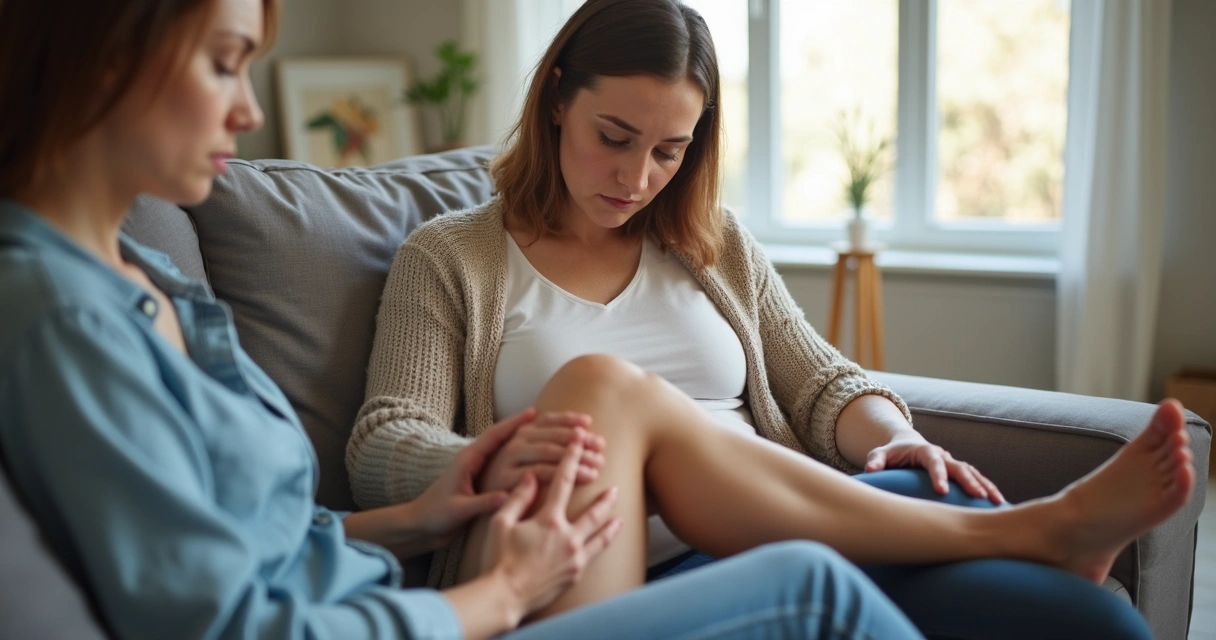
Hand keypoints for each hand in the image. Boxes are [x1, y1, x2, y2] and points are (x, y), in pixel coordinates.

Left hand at [404, 408, 549, 551]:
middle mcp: (476, 459)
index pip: (494, 436)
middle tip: (549, 422)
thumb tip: (507, 497)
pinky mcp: (485, 480)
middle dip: (531, 429)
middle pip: (507, 438)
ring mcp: (481, 468)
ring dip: (531, 440)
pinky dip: (527, 456)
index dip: (514, 423)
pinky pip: (510, 462)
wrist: (422, 526)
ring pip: (511, 448)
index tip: (534, 411)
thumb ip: (481, 502)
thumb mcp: (458, 510)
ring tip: (552, 433)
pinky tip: (543, 456)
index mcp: (468, 460)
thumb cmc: (435, 517)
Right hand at [478, 410, 605, 493]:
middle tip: (600, 449)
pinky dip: (562, 475)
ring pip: (549, 454)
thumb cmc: (507, 478)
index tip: (589, 422)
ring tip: (597, 469)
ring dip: (576, 460)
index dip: (569, 419)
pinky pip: (540, 474)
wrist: (470, 499)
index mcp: (520, 432)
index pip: (547, 420)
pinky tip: (582, 479)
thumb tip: (580, 428)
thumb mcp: (522, 455)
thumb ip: (544, 441)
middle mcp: (514, 442)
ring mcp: (509, 460)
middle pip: (553, 437)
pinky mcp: (506, 479)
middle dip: (579, 442)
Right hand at [480, 433, 621, 618]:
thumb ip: (517, 498)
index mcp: (548, 520)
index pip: (563, 481)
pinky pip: (596, 554)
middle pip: (593, 511)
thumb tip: (529, 476)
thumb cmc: (499, 560)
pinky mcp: (576, 573)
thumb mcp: (501, 524)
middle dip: (604, 496)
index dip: (572, 458)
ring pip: (601, 535)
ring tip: (620, 515)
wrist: (505, 597)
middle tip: (615, 485)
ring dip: (611, 522)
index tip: (579, 442)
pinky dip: (605, 543)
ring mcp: (575, 557)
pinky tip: (609, 540)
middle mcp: (567, 536)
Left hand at [865, 438, 1004, 503]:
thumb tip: (870, 469)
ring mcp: (954, 463)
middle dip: (969, 481)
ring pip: (974, 473)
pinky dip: (988, 489)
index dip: (939, 475)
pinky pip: (977, 480)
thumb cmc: (892, 453)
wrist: (907, 444)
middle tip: (979, 497)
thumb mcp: (880, 453)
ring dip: (986, 486)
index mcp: (926, 451)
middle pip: (960, 467)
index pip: (934, 462)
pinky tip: (999, 505)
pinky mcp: (960, 471)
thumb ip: (876, 460)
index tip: (942, 491)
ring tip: (998, 503)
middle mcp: (944, 455)